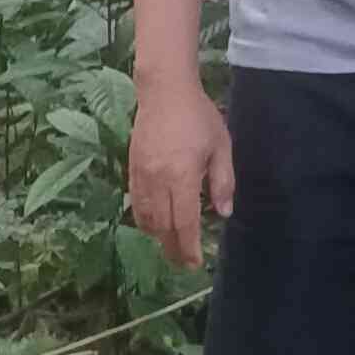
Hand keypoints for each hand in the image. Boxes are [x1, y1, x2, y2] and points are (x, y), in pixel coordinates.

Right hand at [128, 79, 235, 270]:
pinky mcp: (131, 169)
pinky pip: (135, 204)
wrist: (164, 91)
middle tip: (184, 263)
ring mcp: (141, 176)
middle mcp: (158, 181)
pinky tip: (155, 225)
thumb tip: (223, 213)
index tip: (195, 263)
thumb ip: (223, 182)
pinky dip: (144, 220)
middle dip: (173, 249)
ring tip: (171, 246)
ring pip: (146, 219)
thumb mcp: (220, 146)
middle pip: (163, 227)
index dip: (189, 247)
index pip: (185, 222)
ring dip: (158, 237)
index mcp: (182, 176)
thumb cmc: (199, 116)